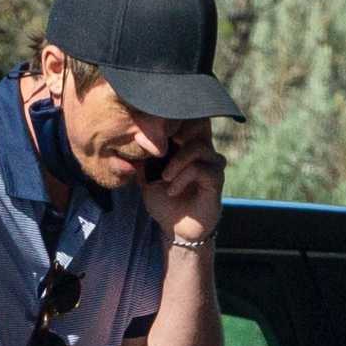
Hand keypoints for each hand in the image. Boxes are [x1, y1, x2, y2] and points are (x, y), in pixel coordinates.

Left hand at [140, 118, 225, 242]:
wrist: (174, 228)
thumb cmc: (163, 200)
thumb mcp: (146, 175)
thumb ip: (141, 155)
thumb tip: (129, 135)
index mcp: (187, 142)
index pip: (186, 117)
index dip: (171, 118)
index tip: (152, 130)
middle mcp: (203, 148)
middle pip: (198, 121)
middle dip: (175, 132)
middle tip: (159, 149)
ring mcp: (212, 162)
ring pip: (197, 147)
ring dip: (176, 162)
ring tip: (164, 178)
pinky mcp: (216, 179)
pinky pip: (200, 168)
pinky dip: (182, 177)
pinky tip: (171, 190)